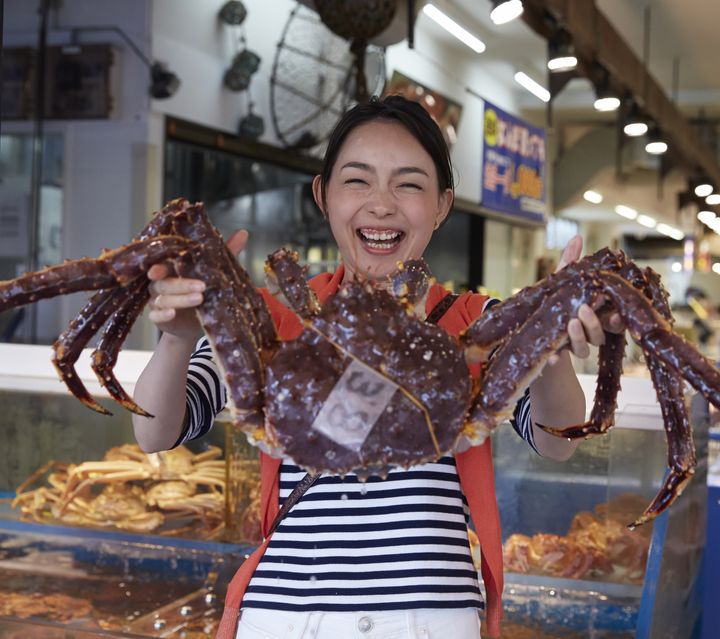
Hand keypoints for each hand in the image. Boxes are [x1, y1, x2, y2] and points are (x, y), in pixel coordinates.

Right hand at [147, 229, 247, 338]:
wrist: (195, 322)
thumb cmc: (202, 291)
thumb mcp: (214, 272)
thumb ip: (226, 253)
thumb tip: (243, 234)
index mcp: (171, 270)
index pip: (161, 265)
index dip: (159, 267)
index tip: (158, 270)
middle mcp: (161, 285)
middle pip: (164, 283)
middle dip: (182, 285)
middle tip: (202, 286)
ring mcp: (158, 302)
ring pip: (162, 299)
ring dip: (180, 299)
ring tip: (199, 298)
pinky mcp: (159, 318)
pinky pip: (156, 317)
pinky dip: (162, 315)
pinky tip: (172, 314)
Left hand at [549, 235, 623, 362]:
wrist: (537, 328)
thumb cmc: (557, 302)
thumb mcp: (561, 282)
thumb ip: (571, 263)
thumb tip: (576, 238)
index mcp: (597, 316)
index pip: (614, 321)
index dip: (618, 320)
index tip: (617, 314)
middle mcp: (590, 334)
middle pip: (600, 335)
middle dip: (594, 324)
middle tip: (584, 310)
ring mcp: (575, 347)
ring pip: (584, 349)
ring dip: (579, 338)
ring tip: (571, 323)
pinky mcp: (558, 355)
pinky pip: (560, 359)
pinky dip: (556, 358)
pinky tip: (553, 357)